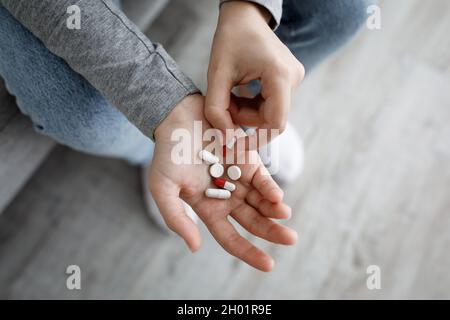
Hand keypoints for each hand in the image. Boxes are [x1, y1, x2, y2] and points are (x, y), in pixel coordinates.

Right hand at [149, 94, 296, 270]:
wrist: (178, 117)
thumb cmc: (167, 153)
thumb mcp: (162, 187)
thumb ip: (176, 218)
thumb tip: (195, 247)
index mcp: (208, 208)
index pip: (231, 238)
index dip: (249, 253)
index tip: (268, 264)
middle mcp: (227, 197)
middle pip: (253, 222)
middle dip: (272, 232)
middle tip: (291, 239)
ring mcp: (239, 179)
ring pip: (262, 203)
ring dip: (275, 211)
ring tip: (285, 215)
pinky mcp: (248, 160)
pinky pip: (262, 179)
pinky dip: (270, 189)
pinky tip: (277, 197)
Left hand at [205, 1, 304, 144]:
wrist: (244, 17)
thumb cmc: (230, 39)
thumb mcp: (216, 74)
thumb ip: (217, 108)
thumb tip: (225, 137)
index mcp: (280, 76)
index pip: (276, 123)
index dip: (256, 139)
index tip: (235, 143)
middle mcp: (293, 79)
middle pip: (271, 119)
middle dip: (245, 120)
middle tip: (224, 107)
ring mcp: (294, 80)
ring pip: (270, 113)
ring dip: (248, 113)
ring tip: (231, 95)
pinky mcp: (289, 81)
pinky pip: (271, 104)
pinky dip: (253, 105)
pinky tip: (241, 92)